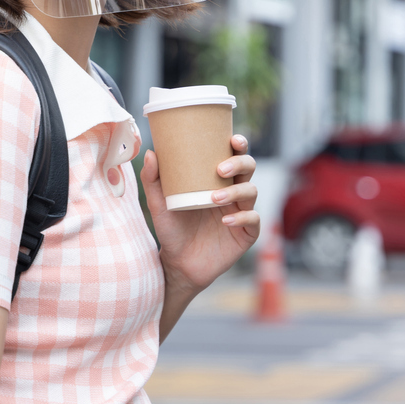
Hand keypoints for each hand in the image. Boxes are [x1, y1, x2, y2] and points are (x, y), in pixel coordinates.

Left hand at [139, 134, 259, 295]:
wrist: (177, 264)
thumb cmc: (171, 230)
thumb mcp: (159, 204)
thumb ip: (153, 179)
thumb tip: (151, 152)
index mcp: (217, 180)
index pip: (233, 155)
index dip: (239, 145)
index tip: (232, 139)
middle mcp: (233, 192)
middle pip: (249, 168)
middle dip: (239, 164)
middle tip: (220, 169)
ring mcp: (241, 212)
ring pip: (251, 192)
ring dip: (235, 192)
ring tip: (214, 199)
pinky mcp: (246, 233)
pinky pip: (253, 219)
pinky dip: (241, 217)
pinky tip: (225, 221)